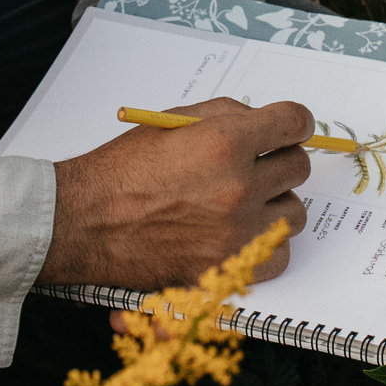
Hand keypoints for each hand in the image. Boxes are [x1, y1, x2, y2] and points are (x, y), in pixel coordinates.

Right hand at [39, 95, 312, 289]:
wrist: (87, 221)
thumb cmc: (124, 169)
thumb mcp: (174, 121)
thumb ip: (227, 116)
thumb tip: (264, 122)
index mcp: (224, 142)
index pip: (295, 123)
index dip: (294, 123)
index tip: (289, 128)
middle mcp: (237, 188)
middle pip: (298, 167)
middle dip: (279, 160)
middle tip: (255, 164)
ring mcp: (235, 233)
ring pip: (295, 212)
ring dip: (275, 203)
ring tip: (245, 201)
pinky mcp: (227, 269)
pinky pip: (279, 255)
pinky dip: (267, 244)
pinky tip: (243, 232)